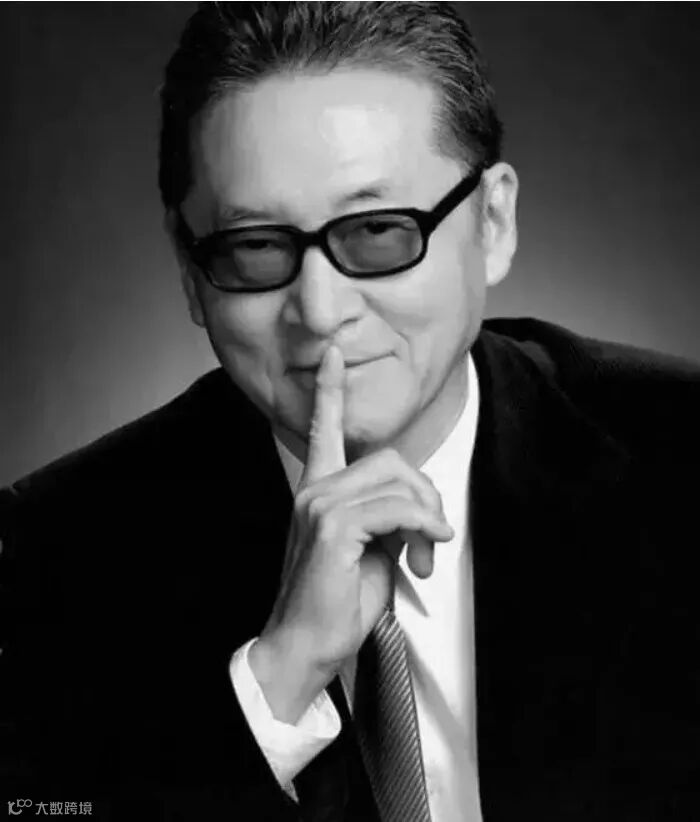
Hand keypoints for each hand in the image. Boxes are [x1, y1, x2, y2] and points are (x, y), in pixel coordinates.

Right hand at [249, 345, 452, 721]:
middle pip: (392, 460)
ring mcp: (319, 504)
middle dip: (426, 497)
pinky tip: (427, 548)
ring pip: (398, 482)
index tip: (332, 355)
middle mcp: (314, 489)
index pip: (323, 428)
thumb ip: (390, 517)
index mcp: (318, 490)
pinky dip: (423, 526)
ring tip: (425, 555)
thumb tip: (421, 510)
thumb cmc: (335, 602)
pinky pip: (396, 508)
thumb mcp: (372, 551)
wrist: (305, 647)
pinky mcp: (331, 526)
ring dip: (428, 518)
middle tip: (431, 540)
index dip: (329, 390)